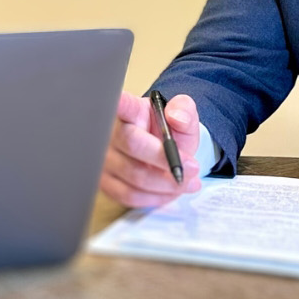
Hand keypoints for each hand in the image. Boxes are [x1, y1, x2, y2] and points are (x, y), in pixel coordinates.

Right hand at [99, 92, 203, 207]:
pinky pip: (129, 195)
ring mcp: (105, 158)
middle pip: (132, 144)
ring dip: (165, 184)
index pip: (122, 103)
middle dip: (167, 160)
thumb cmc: (169, 133)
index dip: (119, 102)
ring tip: (186, 182)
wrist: (166, 154)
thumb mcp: (183, 117)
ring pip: (134, 175)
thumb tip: (176, 117)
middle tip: (193, 168)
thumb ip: (184, 110)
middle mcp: (112, 132)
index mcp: (131, 110)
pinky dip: (154, 197)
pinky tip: (170, 192)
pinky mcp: (105, 181)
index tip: (119, 100)